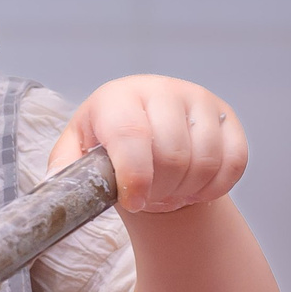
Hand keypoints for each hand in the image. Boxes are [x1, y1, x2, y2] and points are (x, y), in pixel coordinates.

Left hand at [50, 75, 248, 212]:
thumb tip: (56, 180)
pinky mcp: (227, 117)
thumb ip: (65, 165)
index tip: (133, 201)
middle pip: (172, 155)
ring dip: (187, 191)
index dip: (134, 176)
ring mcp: (199, 101)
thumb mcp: (80, 151)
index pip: (132, 134)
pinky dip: (215, 188)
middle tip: (149, 198)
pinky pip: (234, 162)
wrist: (149, 136)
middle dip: (160, 190)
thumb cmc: (109, 145)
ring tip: (169, 193)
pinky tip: (195, 188)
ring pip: (205, 162)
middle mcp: (162, 90)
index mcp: (119, 96)